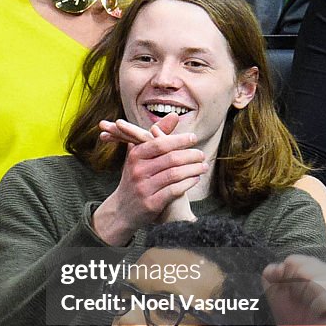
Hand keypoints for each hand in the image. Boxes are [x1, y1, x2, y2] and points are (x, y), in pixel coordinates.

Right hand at [92, 113, 204, 244]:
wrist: (121, 210)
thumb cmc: (135, 178)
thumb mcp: (139, 156)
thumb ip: (156, 135)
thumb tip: (174, 116)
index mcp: (135, 156)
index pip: (160, 144)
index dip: (179, 140)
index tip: (193, 138)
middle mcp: (137, 171)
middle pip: (171, 159)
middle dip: (190, 155)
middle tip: (201, 154)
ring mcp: (144, 188)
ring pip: (175, 174)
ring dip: (193, 169)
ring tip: (203, 166)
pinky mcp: (151, 204)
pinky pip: (175, 190)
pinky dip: (188, 183)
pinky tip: (195, 179)